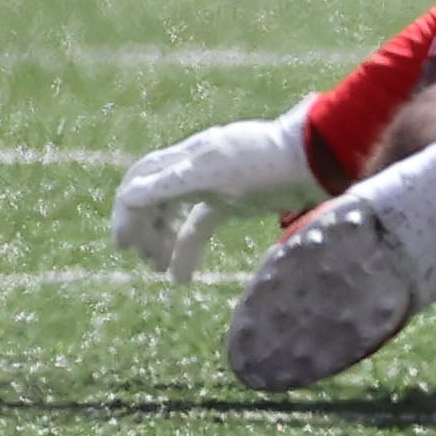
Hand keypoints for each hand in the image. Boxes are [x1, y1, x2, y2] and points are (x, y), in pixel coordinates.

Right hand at [110, 111, 317, 279]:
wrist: (312, 160)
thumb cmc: (262, 165)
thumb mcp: (212, 175)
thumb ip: (170, 184)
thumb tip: (128, 197)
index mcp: (187, 157)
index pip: (141, 179)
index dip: (126, 211)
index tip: (123, 245)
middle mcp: (195, 167)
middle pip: (154, 196)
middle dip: (142, 227)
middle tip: (142, 259)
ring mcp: (214, 184)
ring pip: (174, 213)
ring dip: (162, 239)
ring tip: (160, 268)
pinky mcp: (232, 200)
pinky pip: (199, 225)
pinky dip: (187, 249)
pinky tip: (181, 278)